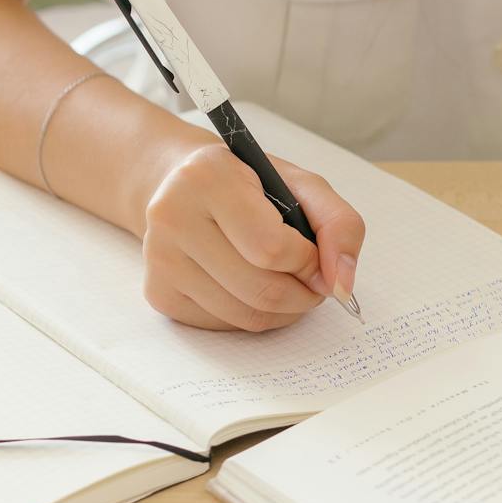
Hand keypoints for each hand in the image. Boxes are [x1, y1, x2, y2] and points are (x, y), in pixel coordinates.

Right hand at [140, 139, 365, 331]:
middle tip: (314, 282)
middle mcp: (172, 216)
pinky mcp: (158, 292)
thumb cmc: (249, 184)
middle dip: (303, 294)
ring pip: (243, 315)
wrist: (184, 186)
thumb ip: (339, 225)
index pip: (272, 248)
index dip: (309, 262)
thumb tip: (342, 284)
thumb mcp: (302, 185)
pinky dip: (253, 316)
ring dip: (283, 311)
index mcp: (208, 177)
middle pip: (259, 289)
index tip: (319, 258)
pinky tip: (254, 288)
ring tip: (290, 285)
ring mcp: (160, 258)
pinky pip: (222, 325)